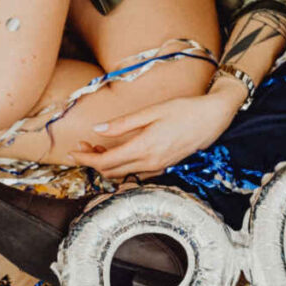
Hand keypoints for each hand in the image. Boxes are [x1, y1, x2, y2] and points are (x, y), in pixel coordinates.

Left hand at [69, 81, 242, 178]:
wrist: (212, 119)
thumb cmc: (184, 111)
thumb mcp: (151, 112)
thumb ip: (123, 124)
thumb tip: (98, 130)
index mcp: (144, 148)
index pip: (105, 162)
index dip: (86, 159)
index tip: (73, 152)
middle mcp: (150, 162)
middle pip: (111, 171)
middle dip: (93, 162)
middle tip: (82, 146)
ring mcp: (158, 167)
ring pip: (123, 174)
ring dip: (107, 164)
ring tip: (98, 147)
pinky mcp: (163, 167)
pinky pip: (136, 172)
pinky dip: (122, 166)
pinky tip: (119, 152)